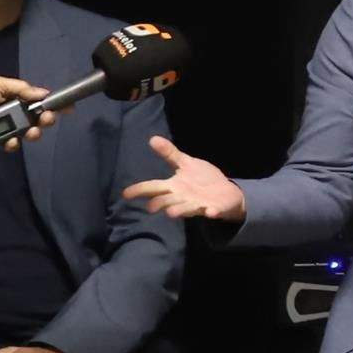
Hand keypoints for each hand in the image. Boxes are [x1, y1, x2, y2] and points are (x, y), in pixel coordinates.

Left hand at [0, 74, 50, 146]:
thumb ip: (20, 89)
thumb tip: (43, 92)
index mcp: (15, 98)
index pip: (39, 102)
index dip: (53, 106)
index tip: (67, 109)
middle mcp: (12, 113)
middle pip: (36, 120)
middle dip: (45, 121)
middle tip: (46, 121)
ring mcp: (4, 127)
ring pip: (25, 134)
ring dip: (32, 134)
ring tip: (30, 133)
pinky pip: (8, 145)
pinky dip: (12, 144)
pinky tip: (10, 141)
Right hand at [122, 134, 244, 222]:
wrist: (226, 191)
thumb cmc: (202, 178)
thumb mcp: (186, 163)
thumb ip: (170, 154)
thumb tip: (152, 138)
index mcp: (175, 186)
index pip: (154, 188)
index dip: (140, 190)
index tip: (126, 194)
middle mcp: (183, 198)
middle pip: (167, 201)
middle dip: (160, 203)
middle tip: (150, 207)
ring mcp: (199, 204)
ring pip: (186, 209)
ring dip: (179, 210)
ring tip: (171, 213)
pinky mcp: (215, 208)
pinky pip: (213, 211)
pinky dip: (211, 211)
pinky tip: (210, 212)